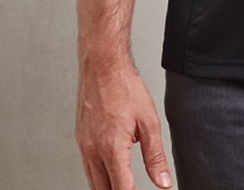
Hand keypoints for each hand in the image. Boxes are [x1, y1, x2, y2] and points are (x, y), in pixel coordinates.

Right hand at [76, 62, 172, 189]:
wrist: (102, 66)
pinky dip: (99, 177)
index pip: (122, 189)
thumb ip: (156, 156)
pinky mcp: (80, 140)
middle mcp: (94, 151)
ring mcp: (84, 146)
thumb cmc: (124, 87)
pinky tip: (111, 172)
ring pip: (94, 183)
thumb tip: (163, 182)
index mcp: (112, 148)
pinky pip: (88, 168)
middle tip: (137, 188)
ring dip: (109, 188)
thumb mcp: (149, 121)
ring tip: (127, 184)